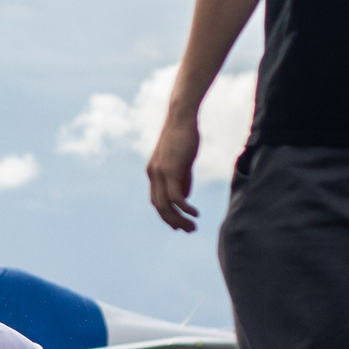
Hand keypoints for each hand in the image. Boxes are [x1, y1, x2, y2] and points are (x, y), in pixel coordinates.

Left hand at [147, 112, 201, 232]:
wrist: (181, 118)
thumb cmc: (184, 136)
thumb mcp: (182, 162)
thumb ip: (182, 179)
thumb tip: (184, 197)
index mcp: (153, 173)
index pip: (156, 201)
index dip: (166, 216)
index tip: (178, 225)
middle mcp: (153, 175)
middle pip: (159, 207)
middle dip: (173, 222)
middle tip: (189, 230)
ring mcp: (160, 173)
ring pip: (166, 205)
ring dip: (179, 219)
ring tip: (193, 226)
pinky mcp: (171, 170)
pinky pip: (176, 197)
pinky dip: (184, 208)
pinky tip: (195, 213)